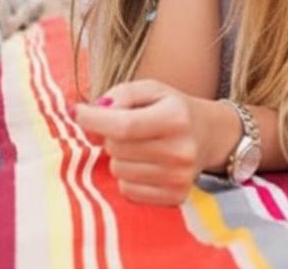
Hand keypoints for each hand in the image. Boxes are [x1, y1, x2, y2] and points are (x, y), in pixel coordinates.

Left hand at [74, 79, 227, 205]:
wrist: (209, 135)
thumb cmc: (172, 108)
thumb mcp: (151, 89)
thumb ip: (121, 94)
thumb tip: (91, 113)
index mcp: (175, 117)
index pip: (123, 125)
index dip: (93, 120)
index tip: (77, 112)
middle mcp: (180, 150)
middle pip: (116, 148)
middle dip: (110, 136)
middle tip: (126, 128)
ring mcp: (179, 177)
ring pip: (118, 170)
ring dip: (119, 157)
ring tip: (139, 146)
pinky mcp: (175, 197)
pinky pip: (128, 190)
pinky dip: (128, 177)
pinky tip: (144, 164)